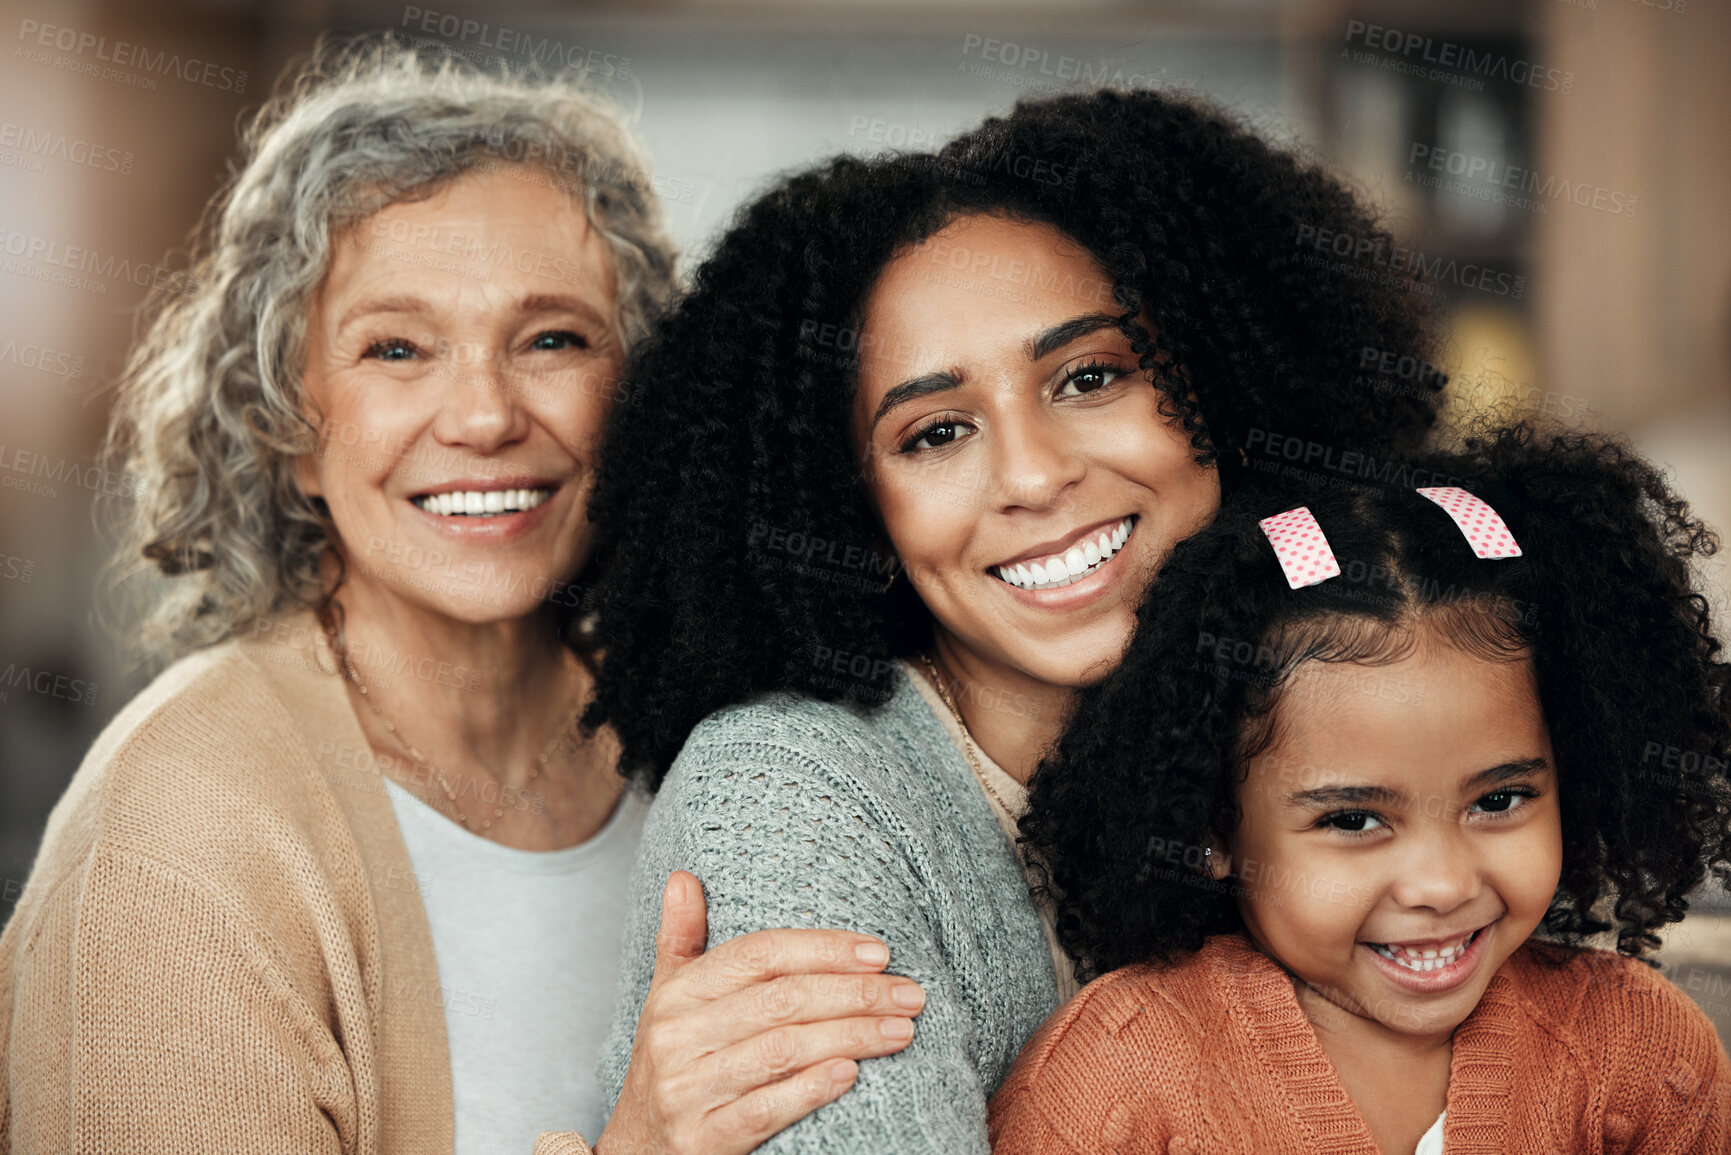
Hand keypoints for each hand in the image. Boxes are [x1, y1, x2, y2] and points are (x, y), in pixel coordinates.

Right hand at [595, 871, 925, 1154]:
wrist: (637, 1152)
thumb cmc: (671, 1064)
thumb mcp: (667, 999)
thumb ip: (680, 939)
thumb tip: (684, 878)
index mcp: (676, 993)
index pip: (760, 953)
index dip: (823, 948)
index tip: (879, 953)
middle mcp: (676, 1036)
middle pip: (781, 1000)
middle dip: (855, 994)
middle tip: (909, 994)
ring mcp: (687, 1090)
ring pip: (782, 1050)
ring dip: (851, 1037)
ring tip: (901, 1031)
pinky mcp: (702, 1139)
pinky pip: (764, 1109)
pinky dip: (812, 1089)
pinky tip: (851, 1074)